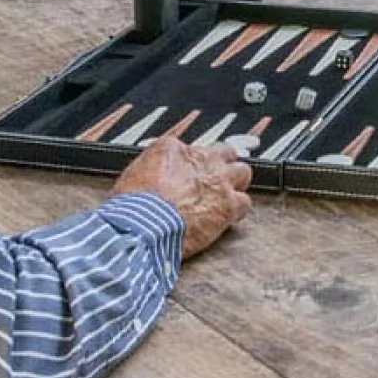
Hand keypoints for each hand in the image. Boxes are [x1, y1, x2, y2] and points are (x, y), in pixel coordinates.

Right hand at [112, 134, 252, 257]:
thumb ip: (150, 171)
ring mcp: (217, 180)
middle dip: (222, 165)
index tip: (189, 176)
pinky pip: (245, 203)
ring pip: (243, 172)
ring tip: (226, 197)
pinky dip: (238, 211)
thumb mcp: (132, 177)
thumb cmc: (132, 208)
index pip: (192, 149)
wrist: (143, 228)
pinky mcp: (228, 205)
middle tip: (215, 180)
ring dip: (236, 184)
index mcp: (172, 148)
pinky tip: (228, 218)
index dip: (192, 165)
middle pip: (225, 152)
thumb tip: (153, 180)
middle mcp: (199, 159)